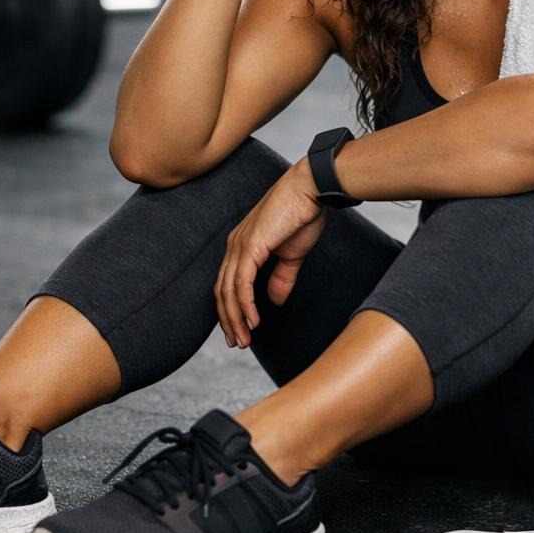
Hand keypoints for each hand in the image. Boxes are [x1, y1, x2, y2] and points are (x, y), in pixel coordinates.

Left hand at [215, 160, 325, 348]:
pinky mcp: (251, 246)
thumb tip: (274, 300)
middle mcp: (235, 245)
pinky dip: (244, 305)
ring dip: (235, 318)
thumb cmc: (303, 214)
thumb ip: (281, 277)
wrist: (311, 189)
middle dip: (229, 320)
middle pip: (222, 291)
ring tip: (244, 339)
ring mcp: (240, 245)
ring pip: (229, 291)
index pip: (227, 284)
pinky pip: (242, 283)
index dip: (231, 310)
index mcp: (242, 245)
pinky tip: (253, 321)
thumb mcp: (292, 254)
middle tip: (238, 343)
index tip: (239, 331)